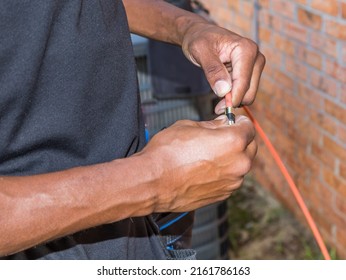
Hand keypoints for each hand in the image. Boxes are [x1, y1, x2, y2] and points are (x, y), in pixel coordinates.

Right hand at [141, 115, 256, 211]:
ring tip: (210, 154)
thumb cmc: (167, 153)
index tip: (232, 122)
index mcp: (233, 142)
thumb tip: (223, 124)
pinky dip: (224, 172)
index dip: (239, 122)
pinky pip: (230, 179)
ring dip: (232, 157)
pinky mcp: (223, 195)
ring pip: (241, 165)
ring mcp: (232, 182)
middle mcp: (238, 163)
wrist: (152, 182)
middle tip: (223, 136)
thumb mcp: (190, 126)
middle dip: (240, 139)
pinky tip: (205, 169)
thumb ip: (213, 125)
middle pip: (250, 147)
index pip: (249, 127)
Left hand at [181, 23, 264, 106]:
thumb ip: (212, 70)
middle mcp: (256, 57)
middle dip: (233, 101)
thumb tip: (224, 90)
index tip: (219, 109)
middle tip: (216, 107)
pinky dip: (234, 96)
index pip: (243, 82)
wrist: (200, 34)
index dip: (232, 99)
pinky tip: (221, 92)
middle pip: (250, 91)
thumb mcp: (200, 51)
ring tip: (217, 98)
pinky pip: (245, 92)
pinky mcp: (250, 72)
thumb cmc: (199, 39)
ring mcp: (255, 65)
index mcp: (246, 49)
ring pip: (249, 94)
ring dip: (233, 100)